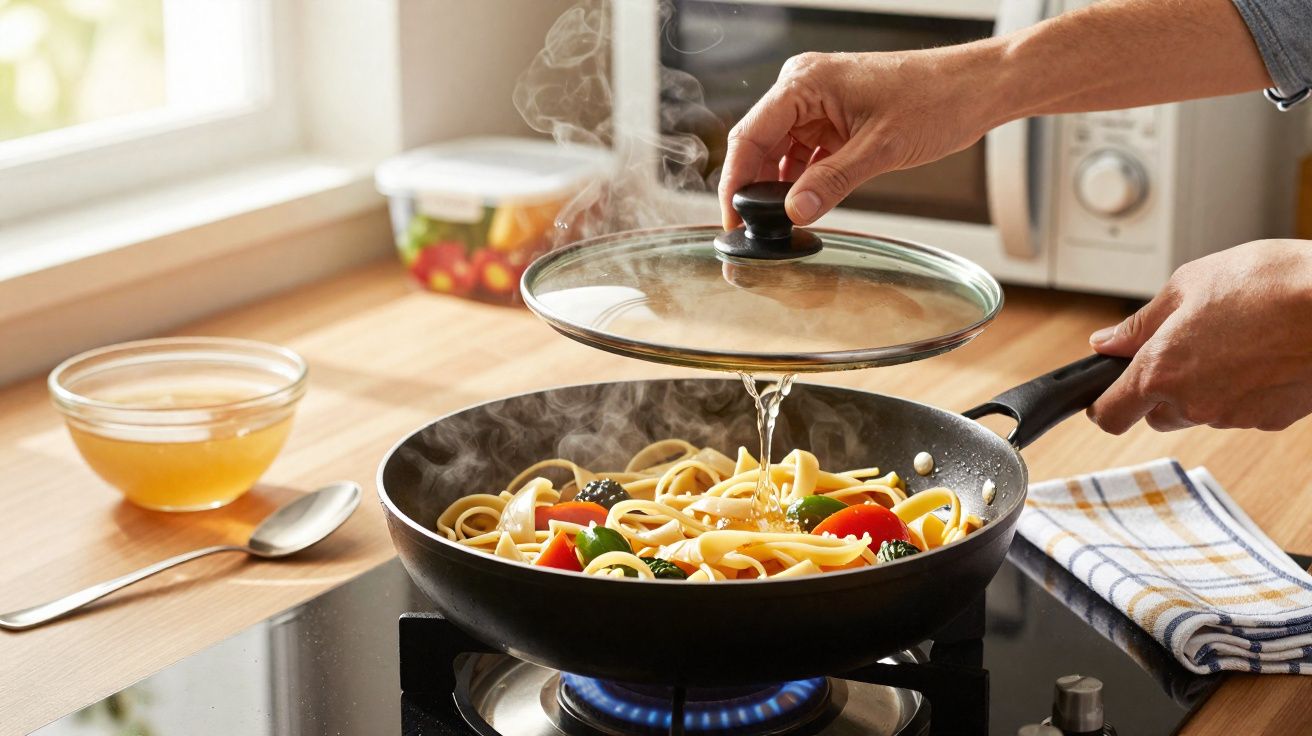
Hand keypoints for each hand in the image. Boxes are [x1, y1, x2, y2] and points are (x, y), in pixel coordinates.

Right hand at [717, 49, 1002, 229]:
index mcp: (805, 82)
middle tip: (753, 230)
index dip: (735, 181)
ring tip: (780, 222)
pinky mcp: (835, 117)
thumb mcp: (879, 148)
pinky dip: (802, 179)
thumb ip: (832, 182)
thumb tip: (795, 213)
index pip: (750, 135)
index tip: (732, 218)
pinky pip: (804, 152)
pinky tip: (806, 202)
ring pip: (780, 151)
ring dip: (780, 186)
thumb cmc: (936, 98)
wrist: (976, 89)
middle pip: (759, 144)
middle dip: (754, 187)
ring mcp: (819, 102)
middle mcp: (805, 87)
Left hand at [1087, 240, 1311, 432]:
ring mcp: (1234, 415)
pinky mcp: (1271, 420)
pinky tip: (1262, 355)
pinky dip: (1242, 391)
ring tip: (1232, 341)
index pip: (1111, 415)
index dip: (1104, 405)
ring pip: (1199, 412)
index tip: (1106, 393)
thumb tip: (1106, 343)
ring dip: (1203, 388)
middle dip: (1160, 389)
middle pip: (1156, 415)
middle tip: (1185, 347)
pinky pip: (1241, 410)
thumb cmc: (1270, 283)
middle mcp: (1193, 402)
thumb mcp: (1189, 285)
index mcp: (1160, 370)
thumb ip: (1141, 323)